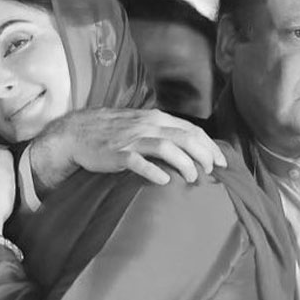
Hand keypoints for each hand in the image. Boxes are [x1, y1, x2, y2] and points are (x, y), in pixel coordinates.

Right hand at [30, 109, 226, 195]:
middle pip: (185, 138)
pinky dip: (153, 171)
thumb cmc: (113, 131)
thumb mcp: (142, 124)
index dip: (210, 146)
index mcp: (156, 118)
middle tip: (212, 172)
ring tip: (194, 178)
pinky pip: (138, 162)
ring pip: (167, 147)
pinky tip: (164, 181)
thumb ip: (165, 132)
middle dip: (204, 155)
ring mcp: (132, 140)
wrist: (76, 133)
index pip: (192, 130)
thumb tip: (192, 146)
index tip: (222, 162)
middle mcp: (147, 126)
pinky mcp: (117, 155)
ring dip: (185, 163)